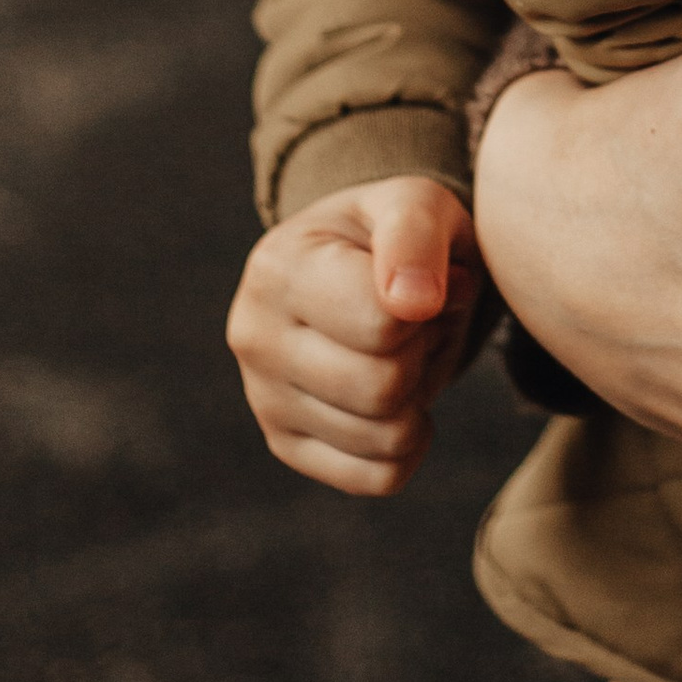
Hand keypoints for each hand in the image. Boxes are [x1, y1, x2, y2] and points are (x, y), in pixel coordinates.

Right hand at [226, 174, 482, 496]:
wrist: (357, 264)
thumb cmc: (393, 235)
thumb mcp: (415, 203)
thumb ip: (416, 237)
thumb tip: (415, 304)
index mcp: (278, 268)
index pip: (383, 326)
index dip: (428, 306)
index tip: (421, 282)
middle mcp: (254, 338)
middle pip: (383, 388)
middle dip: (423, 354)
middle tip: (418, 321)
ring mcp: (263, 399)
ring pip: (385, 439)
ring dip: (420, 395)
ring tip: (401, 348)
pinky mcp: (287, 444)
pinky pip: (379, 477)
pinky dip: (411, 444)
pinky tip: (397, 397)